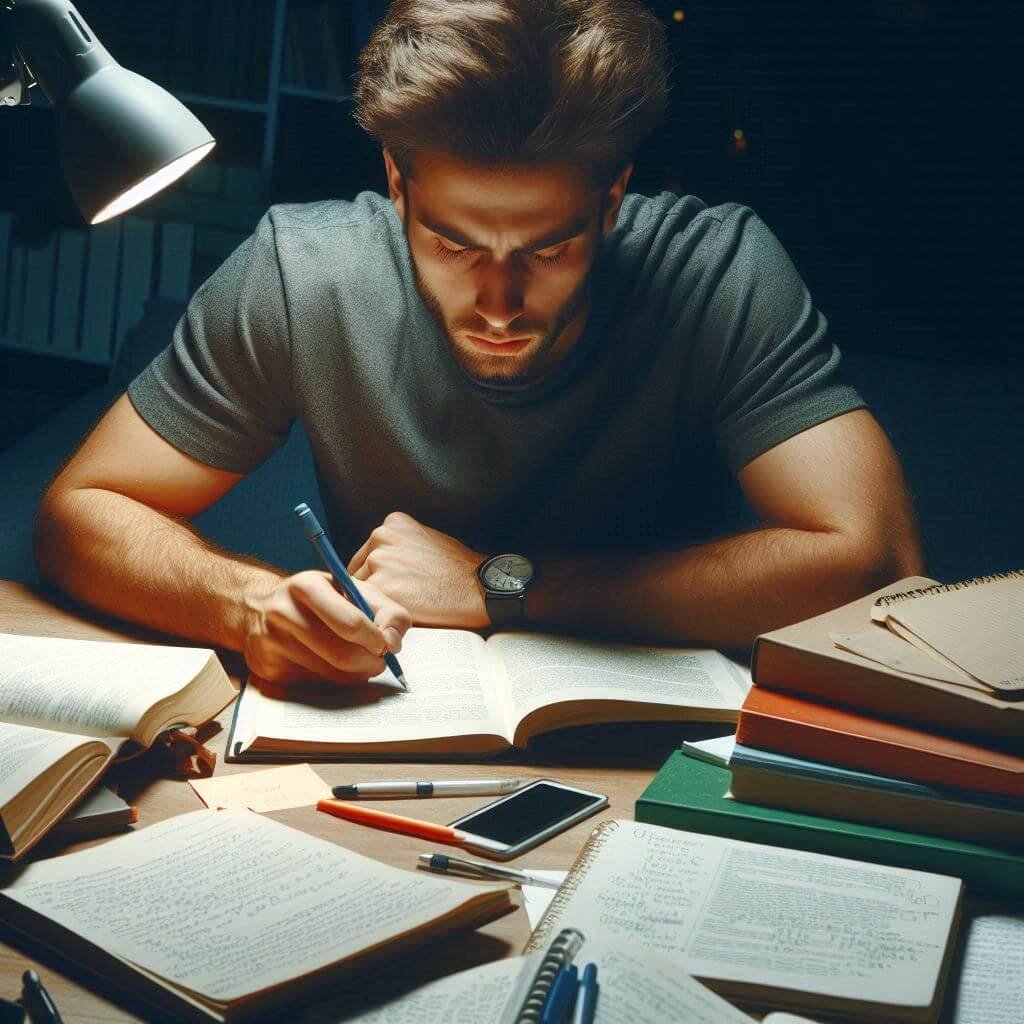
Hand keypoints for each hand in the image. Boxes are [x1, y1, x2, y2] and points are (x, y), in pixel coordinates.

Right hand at [242, 570, 411, 685]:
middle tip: (380, 660)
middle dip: (371, 663)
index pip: (351, 624)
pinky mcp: (268, 670)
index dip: (377, 640)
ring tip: (361, 662)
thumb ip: (386, 610)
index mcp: (306, 586)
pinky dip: (334, 680)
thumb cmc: (319, 598)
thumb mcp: (353, 590)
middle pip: (342, 656)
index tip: (387, 645)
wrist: (258, 607)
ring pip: (332, 676)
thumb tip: (394, 643)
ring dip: (357, 675)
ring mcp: (271, 644)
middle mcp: (283, 613)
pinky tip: (332, 665)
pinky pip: (316, 686)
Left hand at [347, 512, 488, 628]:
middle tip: (397, 602)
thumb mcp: (426, 541)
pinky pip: (366, 606)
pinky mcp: (381, 587)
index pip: (367, 554)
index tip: (392, 587)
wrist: (478, 588)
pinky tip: (398, 617)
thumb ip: (399, 546)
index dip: (376, 575)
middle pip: (359, 570)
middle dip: (373, 587)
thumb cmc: (459, 570)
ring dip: (373, 602)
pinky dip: (378, 615)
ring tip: (400, 610)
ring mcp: (378, 561)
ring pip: (359, 590)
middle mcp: (381, 537)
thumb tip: (379, 564)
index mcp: (392, 524)